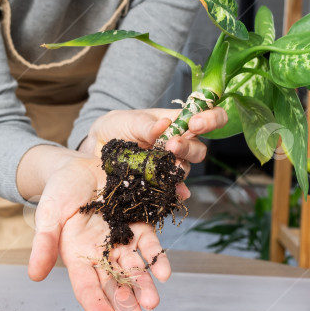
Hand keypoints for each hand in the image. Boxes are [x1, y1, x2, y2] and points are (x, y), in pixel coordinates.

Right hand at [27, 155, 169, 310]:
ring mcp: (121, 240)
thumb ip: (44, 243)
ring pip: (134, 268)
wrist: (80, 165)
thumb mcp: (48, 215)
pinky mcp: (138, 224)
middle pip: (114, 283)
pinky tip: (164, 272)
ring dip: (143, 286)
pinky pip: (149, 244)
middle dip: (125, 303)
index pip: (86, 288)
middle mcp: (100, 253)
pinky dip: (157, 258)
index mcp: (76, 256)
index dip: (97, 308)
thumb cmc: (59, 191)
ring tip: (153, 302)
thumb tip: (34, 275)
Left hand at [79, 107, 227, 195]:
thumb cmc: (118, 126)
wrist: (99, 147)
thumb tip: (165, 124)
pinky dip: (177, 190)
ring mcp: (170, 163)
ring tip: (167, 163)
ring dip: (179, 166)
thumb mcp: (130, 120)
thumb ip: (146, 124)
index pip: (206, 117)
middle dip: (188, 147)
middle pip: (199, 149)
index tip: (196, 123)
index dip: (210, 119)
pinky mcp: (161, 181)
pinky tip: (177, 192)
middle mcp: (179, 143)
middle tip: (173, 145)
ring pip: (187, 168)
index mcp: (178, 122)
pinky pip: (173, 188)